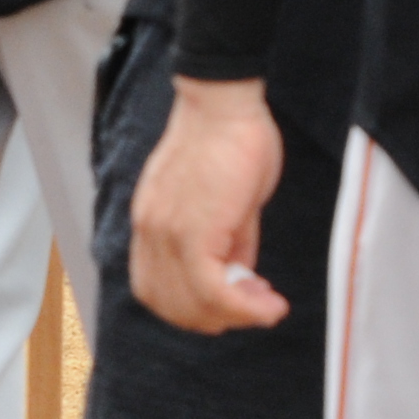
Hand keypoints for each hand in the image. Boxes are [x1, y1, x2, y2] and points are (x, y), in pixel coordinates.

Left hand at [129, 76, 291, 333]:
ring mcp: (166, 231)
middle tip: (255, 308)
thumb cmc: (229, 139)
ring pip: (191, 304)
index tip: (234, 302)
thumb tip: (240, 278)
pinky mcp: (193, 229)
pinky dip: (241, 307)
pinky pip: (211, 289)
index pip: (155, 289)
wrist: (223, 99)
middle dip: (215, 319)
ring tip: (267, 306)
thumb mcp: (226, 202)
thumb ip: (228, 243)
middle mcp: (149, 230)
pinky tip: (269, 303)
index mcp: (150, 222)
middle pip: (170, 305)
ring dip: (233, 317)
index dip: (193, 308)